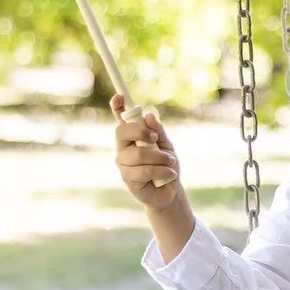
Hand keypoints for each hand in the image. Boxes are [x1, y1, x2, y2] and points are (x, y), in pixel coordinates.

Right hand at [112, 95, 184, 210]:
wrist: (171, 192)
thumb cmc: (167, 166)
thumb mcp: (167, 146)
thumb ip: (158, 132)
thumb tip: (149, 116)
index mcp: (132, 138)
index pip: (121, 120)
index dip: (118, 108)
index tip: (119, 97)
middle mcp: (124, 149)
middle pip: (121, 132)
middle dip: (140, 132)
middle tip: (155, 139)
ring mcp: (124, 164)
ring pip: (138, 154)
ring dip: (160, 158)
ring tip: (171, 164)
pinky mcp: (128, 179)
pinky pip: (144, 171)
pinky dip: (162, 171)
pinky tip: (169, 175)